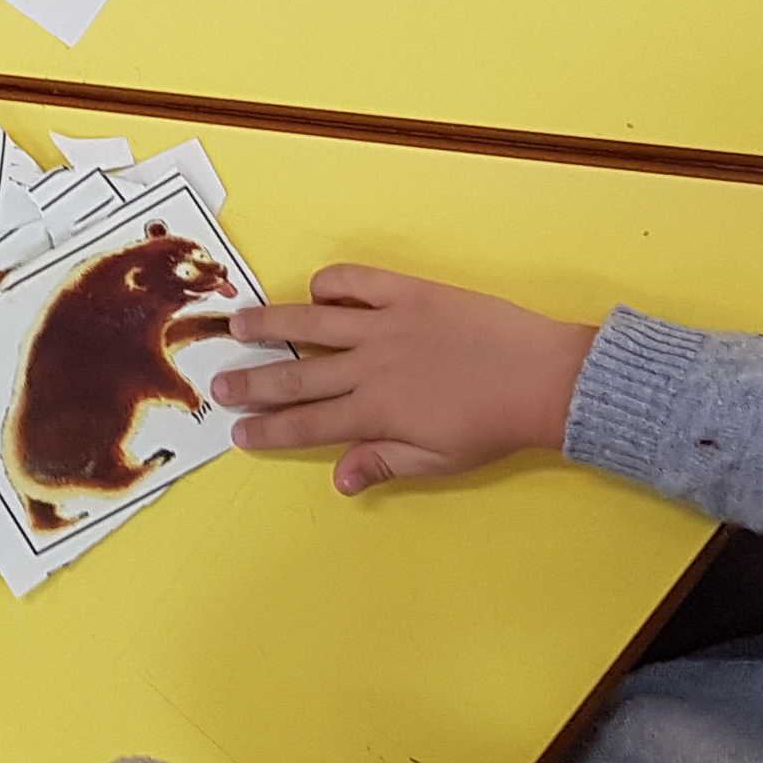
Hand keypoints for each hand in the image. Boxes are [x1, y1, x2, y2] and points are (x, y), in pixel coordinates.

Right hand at [213, 267, 596, 493]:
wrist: (545, 379)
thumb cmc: (494, 427)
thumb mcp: (440, 459)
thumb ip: (384, 463)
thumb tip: (339, 480)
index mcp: (376, 413)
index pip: (307, 425)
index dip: (268, 429)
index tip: (237, 431)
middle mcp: (369, 368)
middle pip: (295, 376)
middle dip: (251, 383)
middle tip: (217, 384)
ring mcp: (385, 326)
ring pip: (310, 323)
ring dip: (269, 324)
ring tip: (237, 324)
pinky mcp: (407, 293)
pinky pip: (355, 282)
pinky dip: (330, 284)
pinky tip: (316, 290)